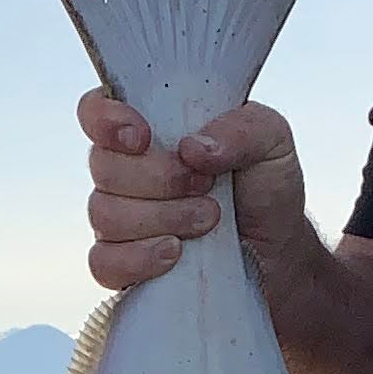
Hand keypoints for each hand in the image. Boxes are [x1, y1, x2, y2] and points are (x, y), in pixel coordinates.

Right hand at [81, 91, 310, 294]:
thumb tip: (193, 148)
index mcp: (150, 125)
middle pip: (103, 166)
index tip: (141, 137)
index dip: (106, 121)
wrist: (277, 250)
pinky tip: (175, 254)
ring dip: (163, 218)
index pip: (95, 111)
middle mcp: (126, 169)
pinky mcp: (123, 263)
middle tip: (207, 185)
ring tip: (208, 220)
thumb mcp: (272, 141)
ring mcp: (120, 218)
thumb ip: (242, 129)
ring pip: (105, 214)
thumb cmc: (265, 186)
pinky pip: (104, 263)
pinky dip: (140, 259)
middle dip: (160, 179)